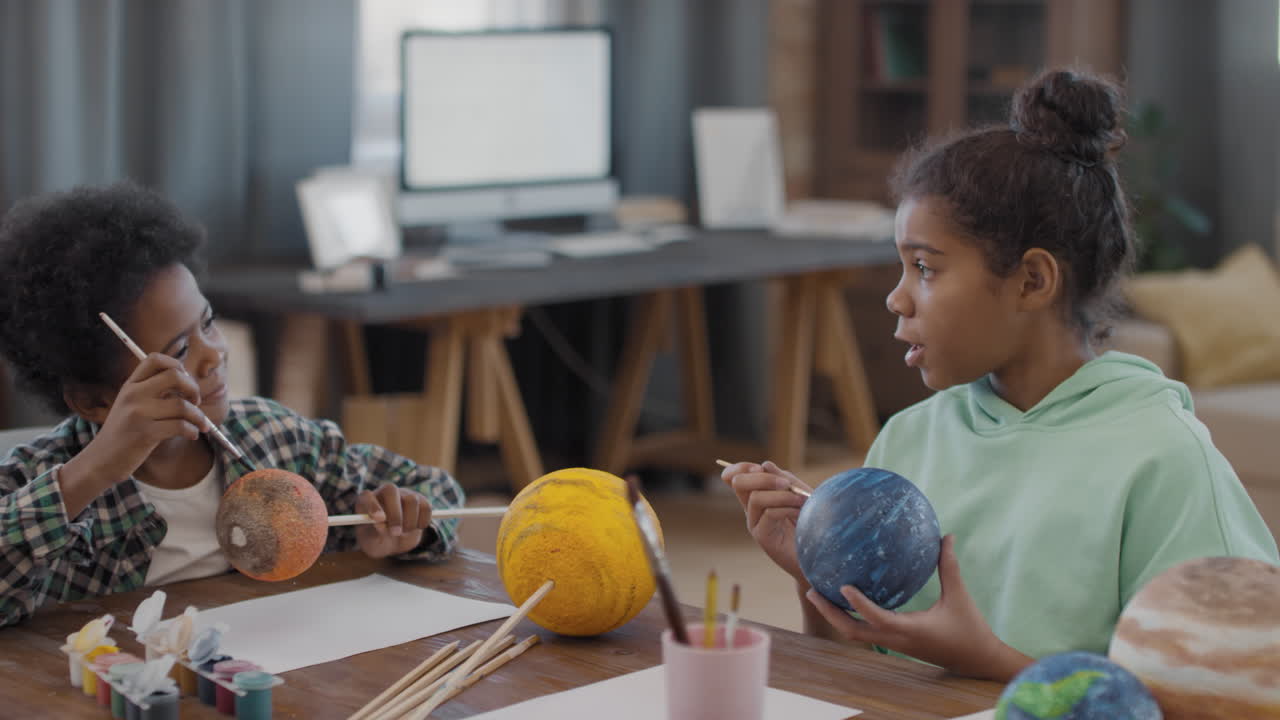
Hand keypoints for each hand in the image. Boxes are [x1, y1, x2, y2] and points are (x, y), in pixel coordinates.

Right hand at [76, 353, 208, 482]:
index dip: (177, 365)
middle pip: (174, 376)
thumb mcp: (131, 405)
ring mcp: (138, 414)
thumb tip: (188, 381)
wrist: (101, 460)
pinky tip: (192, 434)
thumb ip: (153, 391)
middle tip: (195, 401)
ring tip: (200, 424)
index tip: (185, 381)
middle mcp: (133, 395)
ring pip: (182, 405)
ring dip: (198, 416)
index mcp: (130, 385)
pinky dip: (193, 431)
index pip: (155, 359)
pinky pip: (180, 426)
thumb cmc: (124, 433)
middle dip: (193, 388)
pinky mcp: (145, 433)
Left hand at [354, 484, 435, 558]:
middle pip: (391, 491)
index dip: (373, 505)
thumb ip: (374, 533)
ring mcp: (404, 494)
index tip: (379, 519)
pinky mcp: (421, 500)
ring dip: (410, 521)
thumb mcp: (371, 541)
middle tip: (395, 533)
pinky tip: (415, 528)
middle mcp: (385, 492)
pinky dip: (423, 521)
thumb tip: (381, 524)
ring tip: (404, 533)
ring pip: (411, 500)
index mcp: (366, 500)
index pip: (367, 496)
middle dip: (395, 513)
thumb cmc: (378, 539)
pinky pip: (426, 507)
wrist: (393, 540)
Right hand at [721, 460, 811, 581]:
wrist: (819, 554)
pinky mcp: (763, 537)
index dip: (740, 467)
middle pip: (739, 483)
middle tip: (786, 483)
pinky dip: (787, 508)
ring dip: (782, 495)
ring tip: (802, 500)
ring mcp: (755, 523)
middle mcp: (752, 509)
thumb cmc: (811, 522)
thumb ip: (784, 479)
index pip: (735, 477)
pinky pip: (769, 514)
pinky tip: (801, 512)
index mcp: (758, 495)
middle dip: (762, 477)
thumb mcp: (799, 493)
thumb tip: (765, 465)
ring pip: (756, 498)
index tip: (759, 467)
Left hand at [803, 534, 1032, 681]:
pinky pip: (866, 630)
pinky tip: (844, 597)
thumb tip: (946, 536)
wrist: (976, 660)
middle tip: (811, 591)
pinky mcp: (895, 642)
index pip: (876, 618)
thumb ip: (949, 566)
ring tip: (817, 593)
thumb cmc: (970, 629)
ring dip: (835, 616)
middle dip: (830, 613)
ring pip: (855, 634)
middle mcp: (896, 639)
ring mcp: (894, 643)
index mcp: (909, 629)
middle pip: (852, 632)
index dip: (858, 604)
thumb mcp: (960, 596)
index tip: (842, 586)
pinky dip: (850, 616)